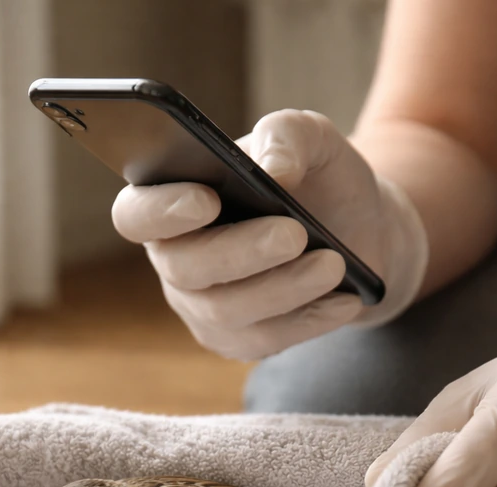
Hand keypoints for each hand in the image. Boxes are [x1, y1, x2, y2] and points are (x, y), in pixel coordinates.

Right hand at [111, 109, 428, 359]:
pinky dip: (307, 320)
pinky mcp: (237, 340)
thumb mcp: (312, 138)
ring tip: (334, 265)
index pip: (135, 214)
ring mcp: (201, 305)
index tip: (208, 200)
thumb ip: (287, 136)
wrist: (361, 231)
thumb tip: (274, 170)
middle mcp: (175, 256)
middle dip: (240, 252)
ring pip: (226, 310)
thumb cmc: (319, 179)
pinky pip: (262, 340)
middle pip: (184, 267)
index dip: (161, 212)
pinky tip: (344, 301)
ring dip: (284, 287)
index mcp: (172, 198)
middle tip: (295, 234)